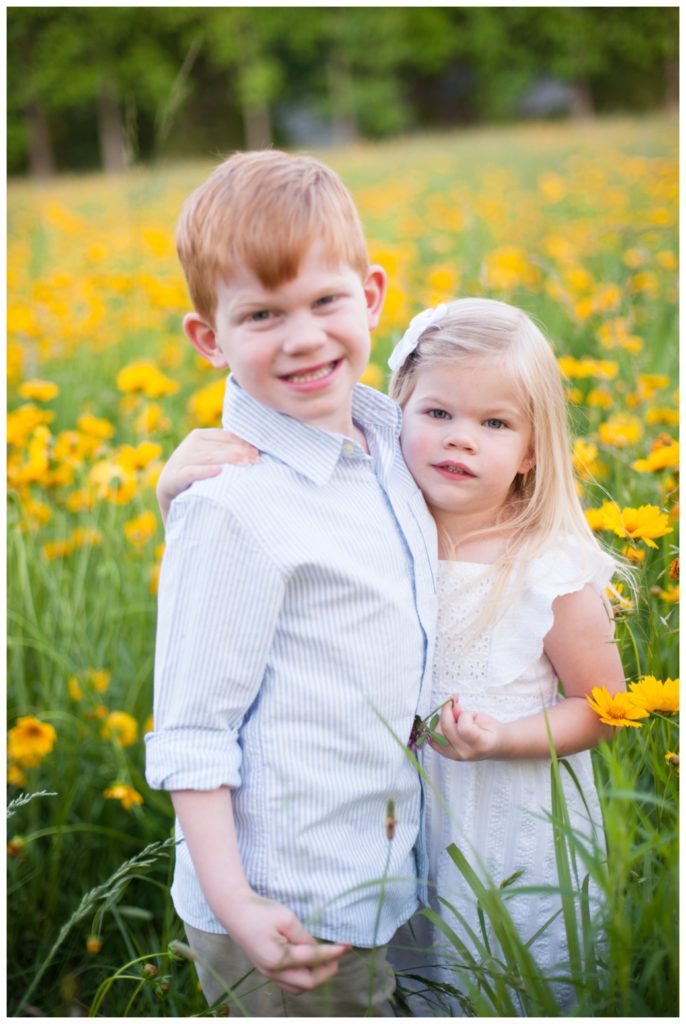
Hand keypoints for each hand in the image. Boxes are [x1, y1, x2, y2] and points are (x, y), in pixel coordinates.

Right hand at [156, 428, 258, 519]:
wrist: (171, 495)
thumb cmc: (198, 476)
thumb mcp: (211, 460)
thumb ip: (226, 451)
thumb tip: (256, 450)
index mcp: (200, 436)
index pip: (225, 436)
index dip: (242, 442)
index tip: (258, 451)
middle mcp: (189, 445)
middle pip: (219, 446)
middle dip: (239, 452)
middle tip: (256, 460)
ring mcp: (181, 461)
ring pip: (208, 457)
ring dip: (228, 460)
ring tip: (245, 464)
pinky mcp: (174, 478)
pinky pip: (191, 472)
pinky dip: (204, 471)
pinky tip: (218, 472)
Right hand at [222, 890, 349, 994]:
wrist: (235, 911)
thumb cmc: (261, 911)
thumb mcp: (287, 919)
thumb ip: (304, 938)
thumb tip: (319, 951)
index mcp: (277, 958)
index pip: (312, 960)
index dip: (332, 953)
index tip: (347, 946)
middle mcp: (272, 972)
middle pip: (307, 983)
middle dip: (326, 972)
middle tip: (339, 957)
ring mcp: (268, 974)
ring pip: (298, 987)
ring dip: (315, 978)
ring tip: (327, 961)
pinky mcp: (266, 970)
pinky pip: (289, 982)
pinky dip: (303, 977)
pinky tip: (310, 964)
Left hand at [429, 696, 504, 760]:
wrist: (496, 745)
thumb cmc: (491, 731)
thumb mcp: (483, 718)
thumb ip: (465, 713)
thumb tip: (451, 706)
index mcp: (480, 744)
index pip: (464, 728)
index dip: (465, 715)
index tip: (470, 713)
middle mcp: (466, 752)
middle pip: (446, 729)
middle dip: (448, 712)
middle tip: (455, 707)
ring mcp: (456, 756)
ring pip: (436, 734)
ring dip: (440, 720)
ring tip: (451, 717)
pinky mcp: (448, 755)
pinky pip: (433, 741)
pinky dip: (434, 730)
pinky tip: (442, 723)